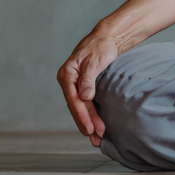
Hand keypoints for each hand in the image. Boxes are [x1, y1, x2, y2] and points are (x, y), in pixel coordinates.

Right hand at [56, 31, 119, 146]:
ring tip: (97, 138)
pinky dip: (92, 115)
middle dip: (86, 123)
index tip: (90, 129)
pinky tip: (96, 126)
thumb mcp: (94, 60)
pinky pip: (87, 104)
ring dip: (89, 122)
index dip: (82, 116)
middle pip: (77, 106)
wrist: (108, 37)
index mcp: (66, 74)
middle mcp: (69, 81)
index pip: (74, 100)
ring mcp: (76, 85)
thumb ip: (88, 79)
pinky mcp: (84, 86)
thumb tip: (84, 97)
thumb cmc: (100, 46)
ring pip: (81, 107)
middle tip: (96, 137)